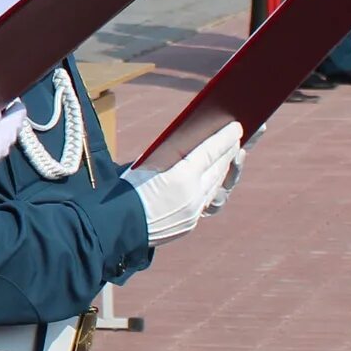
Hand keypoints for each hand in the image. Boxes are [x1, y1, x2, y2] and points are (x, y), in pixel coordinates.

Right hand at [121, 122, 244, 244]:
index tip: (237, 126)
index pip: (210, 152)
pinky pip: (206, 201)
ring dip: (223, 170)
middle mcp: (191, 196)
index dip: (225, 137)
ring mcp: (193, 212)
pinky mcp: (190, 223)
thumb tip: (195, 144)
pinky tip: (212, 179)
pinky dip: (209, 187)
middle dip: (228, 152)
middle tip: (236, 138)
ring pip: (216, 186)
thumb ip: (172, 155)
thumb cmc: (127, 188)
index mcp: (180, 177)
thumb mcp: (147, 164)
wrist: (114, 224)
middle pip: (218, 169)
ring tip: (228, 157)